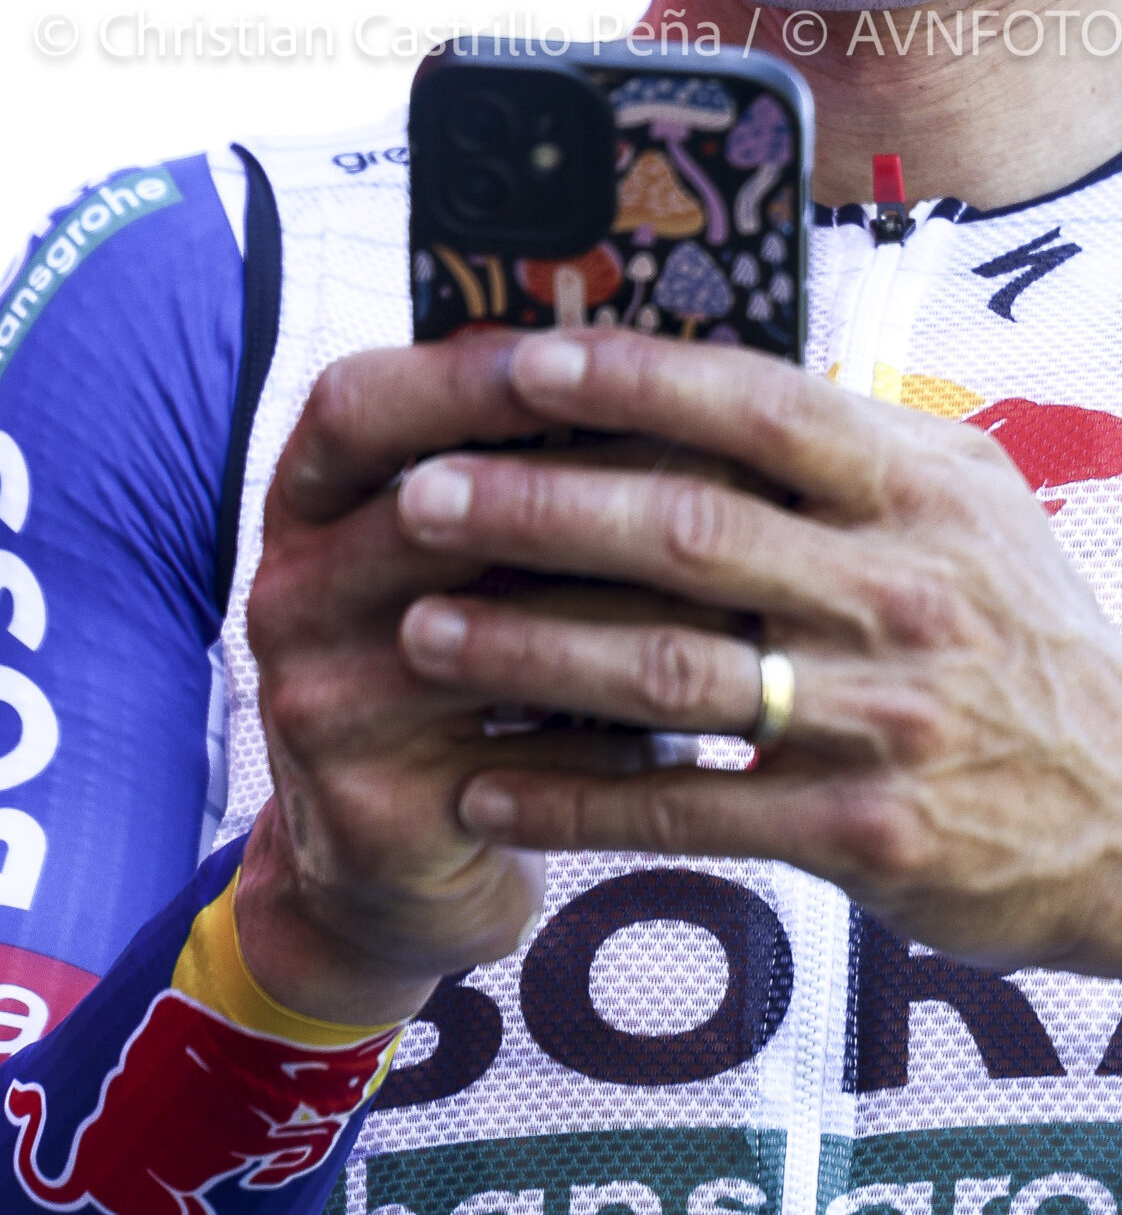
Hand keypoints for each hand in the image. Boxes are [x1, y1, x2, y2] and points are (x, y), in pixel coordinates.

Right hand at [236, 331, 735, 1025]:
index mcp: (309, 502)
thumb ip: (528, 466)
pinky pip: (524, 759)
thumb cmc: (467, 659)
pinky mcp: (372, 808)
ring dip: (622, 610)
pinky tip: (706, 714)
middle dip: (573, 489)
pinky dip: (622, 734)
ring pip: (488, 637)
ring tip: (738, 590)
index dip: (461, 375)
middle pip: (426, 515)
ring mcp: (320, 706)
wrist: (392, 859)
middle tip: (707, 472)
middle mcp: (291, 593)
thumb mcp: (465, 550)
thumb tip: (669, 361)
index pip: (357, 405)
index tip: (571, 355)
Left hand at [393, 328, 1121, 979]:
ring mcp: (883, 717)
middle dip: (543, 507)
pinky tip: (486, 790)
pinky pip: (691, 811)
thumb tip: (708, 369)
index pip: (760, 409)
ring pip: (675, 672)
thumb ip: (857, 442)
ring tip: (421, 629)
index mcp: (923, 490)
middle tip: (425, 491)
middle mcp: (904, 591)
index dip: (633, 382)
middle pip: (692, 533)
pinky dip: (577, 801)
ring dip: (532, 651)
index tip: (519, 362)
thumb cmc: (1029, 635)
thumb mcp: (977, 505)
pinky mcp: (862, 832)